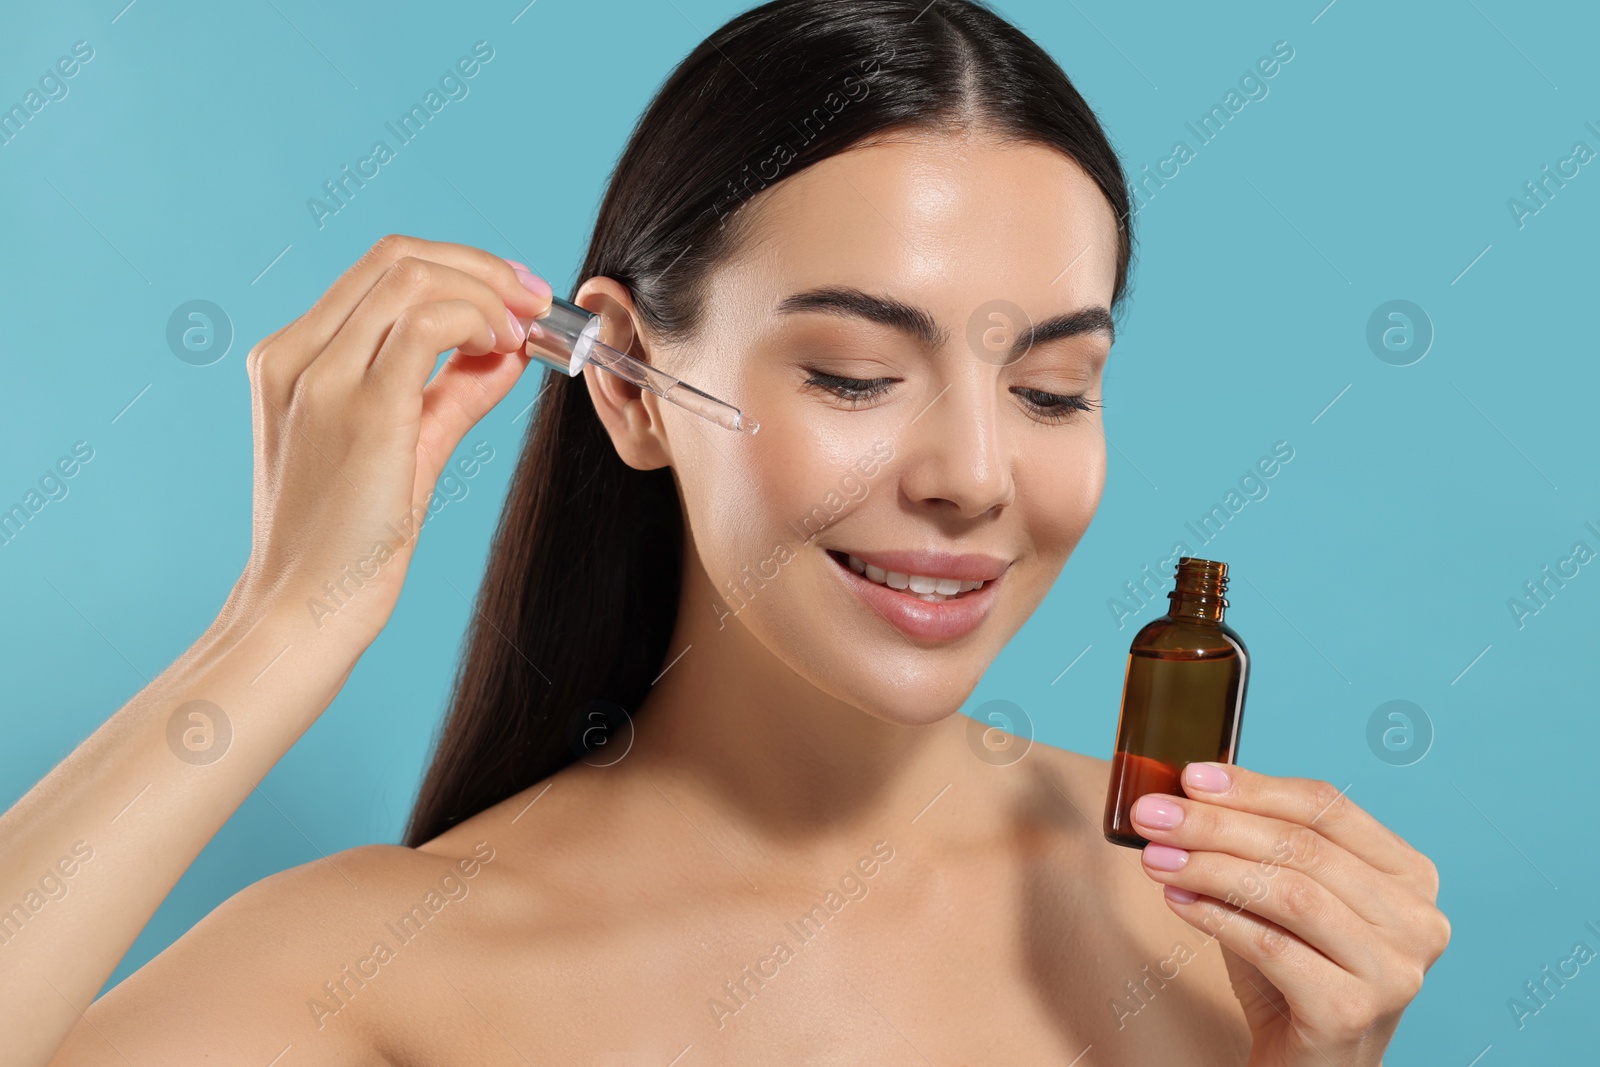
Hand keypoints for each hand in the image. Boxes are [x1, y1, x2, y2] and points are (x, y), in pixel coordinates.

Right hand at [231, 234, 552, 650]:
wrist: (304, 609)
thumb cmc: (347, 540)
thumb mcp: (403, 445)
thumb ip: (450, 393)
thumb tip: (507, 352)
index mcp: (293, 356)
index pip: (380, 270)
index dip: (459, 267)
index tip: (515, 296)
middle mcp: (297, 354)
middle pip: (397, 256)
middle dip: (482, 267)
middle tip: (535, 302)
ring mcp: (322, 376)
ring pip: (413, 277)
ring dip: (486, 292)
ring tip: (523, 333)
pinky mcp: (360, 407)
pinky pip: (427, 323)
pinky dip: (478, 321)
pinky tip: (503, 352)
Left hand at [1129, 763, 1449, 1066]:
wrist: (1308, 1062)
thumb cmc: (1293, 970)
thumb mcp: (1282, 896)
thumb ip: (1256, 843)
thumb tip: (1186, 791)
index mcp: (1408, 873)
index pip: (1326, 807)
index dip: (1253, 787)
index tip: (1189, 777)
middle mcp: (1417, 919)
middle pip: (1303, 847)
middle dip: (1216, 824)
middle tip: (1152, 816)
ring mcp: (1394, 969)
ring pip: (1289, 893)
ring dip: (1210, 867)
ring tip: (1155, 858)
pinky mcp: (1353, 1011)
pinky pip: (1272, 947)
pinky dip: (1216, 918)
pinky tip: (1177, 900)